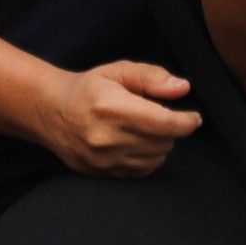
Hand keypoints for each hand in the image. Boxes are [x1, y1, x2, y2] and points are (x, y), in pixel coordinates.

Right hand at [32, 60, 200, 175]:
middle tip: (159, 116)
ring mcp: (102, 159)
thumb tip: (182, 88)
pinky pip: (141, 171)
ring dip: (159, 145)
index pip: (163, 123)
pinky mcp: (101, 173)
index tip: (194, 118)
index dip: (186, 122)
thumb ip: (152, 77)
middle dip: (170, 129)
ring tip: (145, 129)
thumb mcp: (119, 71)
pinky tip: (136, 143)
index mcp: (112, 107)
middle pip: (163, 142)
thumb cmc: (89, 89)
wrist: (52, 111)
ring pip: (155, 159)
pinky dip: (147, 158)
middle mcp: (106, 137)